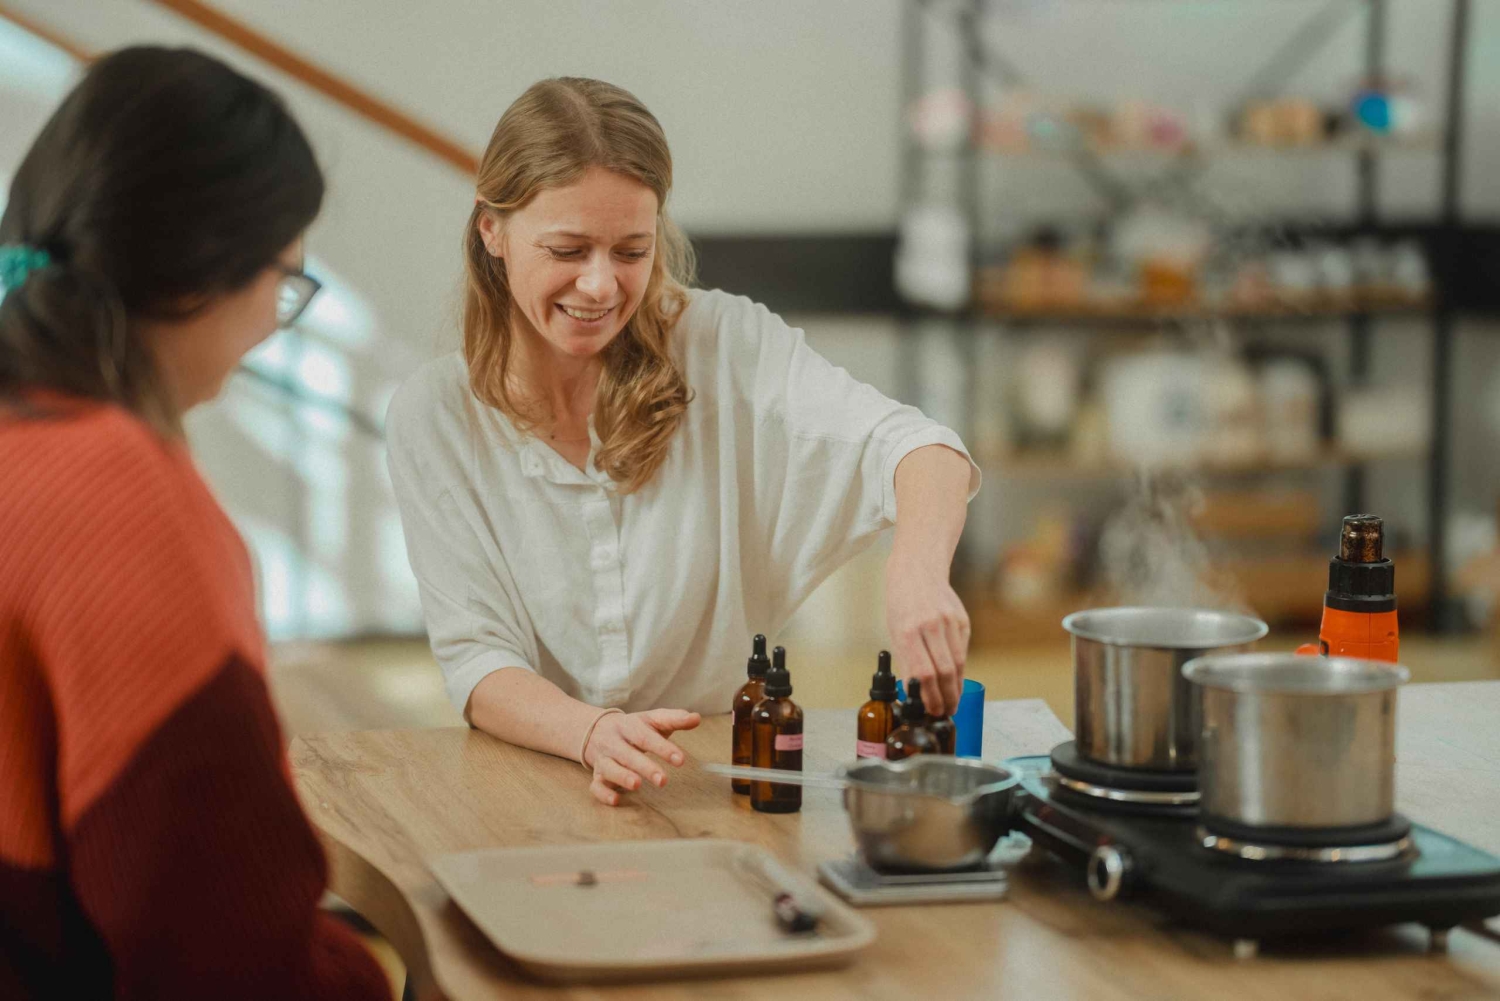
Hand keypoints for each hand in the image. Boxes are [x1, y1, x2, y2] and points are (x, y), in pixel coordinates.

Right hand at [583, 709, 700, 805]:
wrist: (596, 730)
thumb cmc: (634, 728)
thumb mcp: (652, 720)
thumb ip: (674, 719)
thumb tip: (696, 718)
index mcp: (629, 726)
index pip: (646, 736)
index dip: (662, 747)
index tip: (680, 760)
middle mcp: (614, 742)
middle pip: (628, 754)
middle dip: (645, 767)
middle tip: (663, 780)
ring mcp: (603, 759)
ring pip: (609, 768)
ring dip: (622, 777)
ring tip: (637, 785)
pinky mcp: (597, 776)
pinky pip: (596, 786)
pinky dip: (604, 794)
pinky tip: (617, 800)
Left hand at [885, 554, 969, 715]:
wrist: (918, 570)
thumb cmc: (901, 604)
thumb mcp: (895, 631)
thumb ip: (907, 660)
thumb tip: (915, 691)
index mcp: (907, 631)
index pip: (922, 673)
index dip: (929, 697)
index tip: (932, 711)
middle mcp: (930, 626)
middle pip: (944, 672)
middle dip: (946, 698)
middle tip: (945, 712)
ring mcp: (949, 622)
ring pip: (958, 664)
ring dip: (956, 688)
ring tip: (952, 702)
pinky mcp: (962, 620)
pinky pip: (963, 651)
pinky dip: (960, 669)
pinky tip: (955, 680)